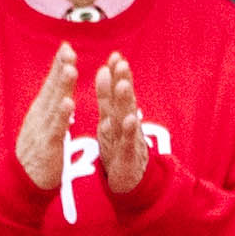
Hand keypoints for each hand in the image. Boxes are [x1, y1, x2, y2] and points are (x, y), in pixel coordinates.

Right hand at [12, 53, 83, 196]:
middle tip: (68, 50)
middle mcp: (40, 116)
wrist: (22, 181)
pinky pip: (56, 128)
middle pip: (52, 88)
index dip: (58, 65)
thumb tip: (59, 86)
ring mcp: (43, 129)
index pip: (51, 83)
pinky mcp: (48, 145)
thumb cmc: (36, 151)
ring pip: (54, 104)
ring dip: (62, 86)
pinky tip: (68, 103)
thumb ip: (51, 104)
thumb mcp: (42, 123)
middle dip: (60, 68)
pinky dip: (62, 115)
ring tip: (71, 69)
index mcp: (41, 110)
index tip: (66, 46)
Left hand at [88, 57, 159, 201]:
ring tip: (123, 85)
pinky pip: (128, 142)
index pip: (116, 90)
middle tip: (121, 63)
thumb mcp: (110, 119)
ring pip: (126, 117)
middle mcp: (125, 123)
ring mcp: (129, 138)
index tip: (115, 55)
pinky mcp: (128, 156)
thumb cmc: (118, 146)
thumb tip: (104, 68)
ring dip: (125, 101)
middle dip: (122, 80)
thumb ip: (107, 97)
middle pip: (123, 100)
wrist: (130, 180)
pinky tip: (129, 120)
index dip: (116, 74)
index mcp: (117, 114)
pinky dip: (128, 131)